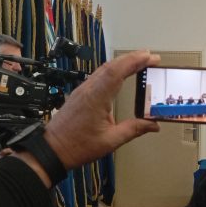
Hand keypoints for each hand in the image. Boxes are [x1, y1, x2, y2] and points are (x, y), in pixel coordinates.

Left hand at [43, 50, 161, 170]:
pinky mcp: (81, 94)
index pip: (117, 72)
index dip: (134, 61)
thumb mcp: (110, 140)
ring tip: (140, 61)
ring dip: (123, 62)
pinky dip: (114, 70)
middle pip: (112, 66)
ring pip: (105, 69)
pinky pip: (99, 75)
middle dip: (133, 58)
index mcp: (96, 98)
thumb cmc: (77, 146)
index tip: (150, 57)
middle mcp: (89, 90)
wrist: (52, 149)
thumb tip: (153, 125)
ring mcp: (83, 90)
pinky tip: (121, 73)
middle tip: (151, 57)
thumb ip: (134, 129)